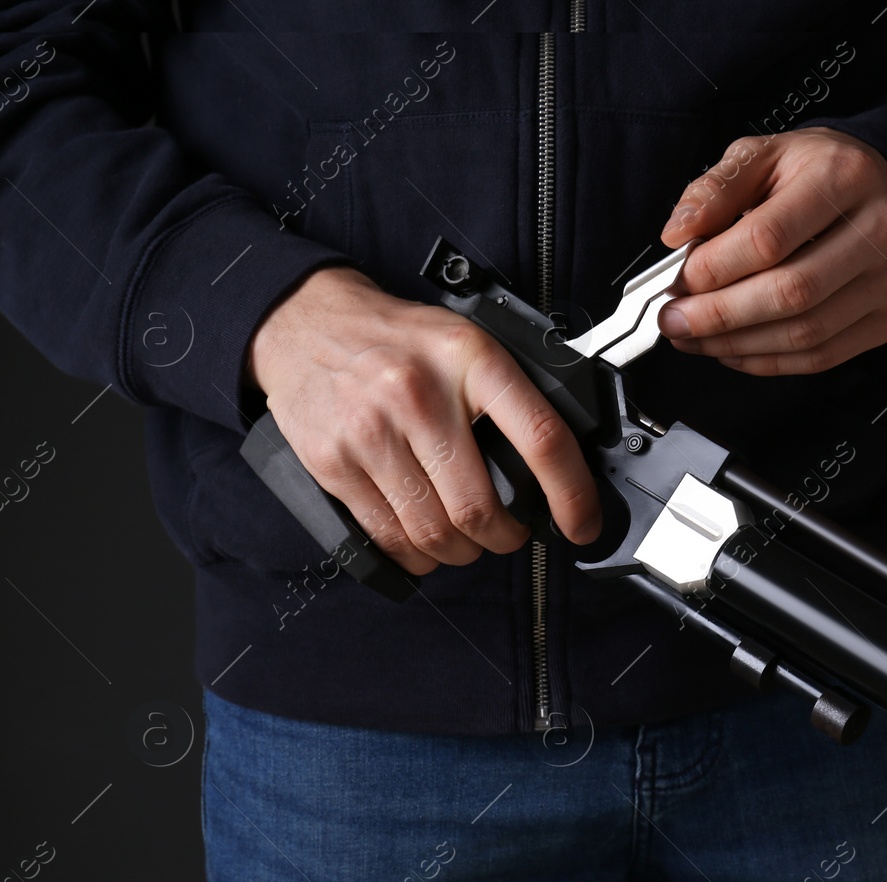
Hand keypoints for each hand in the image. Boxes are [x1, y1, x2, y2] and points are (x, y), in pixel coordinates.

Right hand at [247, 266, 600, 575]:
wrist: (305, 319)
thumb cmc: (399, 340)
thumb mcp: (467, 344)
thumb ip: (512, 395)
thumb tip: (563, 464)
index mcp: (470, 361)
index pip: (540, 439)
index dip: (571, 494)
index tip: (582, 523)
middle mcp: (420, 395)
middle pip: (480, 507)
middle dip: (506, 537)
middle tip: (510, 533)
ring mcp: (371, 431)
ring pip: (434, 532)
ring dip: (462, 552)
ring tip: (468, 540)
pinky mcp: (333, 462)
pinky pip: (387, 537)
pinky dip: (415, 556)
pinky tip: (425, 544)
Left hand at [657, 127, 886, 375]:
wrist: (878, 185)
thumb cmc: (816, 172)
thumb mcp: (762, 156)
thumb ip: (716, 190)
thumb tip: (678, 233)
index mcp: (844, 176)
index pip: (769, 239)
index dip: (713, 269)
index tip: (676, 282)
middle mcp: (881, 228)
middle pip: (791, 292)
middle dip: (720, 315)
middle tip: (675, 321)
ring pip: (806, 332)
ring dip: (739, 345)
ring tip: (696, 338)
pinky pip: (823, 356)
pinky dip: (769, 361)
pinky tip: (735, 351)